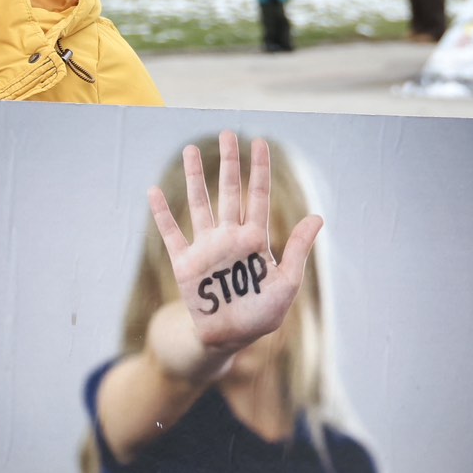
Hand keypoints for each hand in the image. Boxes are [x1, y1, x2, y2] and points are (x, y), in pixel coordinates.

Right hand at [145, 131, 321, 383]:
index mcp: (256, 240)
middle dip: (228, 163)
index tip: (259, 142)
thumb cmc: (260, 316)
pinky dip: (162, 214)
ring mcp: (206, 247)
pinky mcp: (184, 262)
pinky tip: (154, 192)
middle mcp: (229, 237)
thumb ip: (298, 251)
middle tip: (227, 133)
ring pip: (199, 203)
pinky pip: (171, 233)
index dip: (259, 170)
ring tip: (190, 150)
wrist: (226, 339)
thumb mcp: (286, 285)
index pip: (258, 197)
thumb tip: (318, 217)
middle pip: (228, 192)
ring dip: (193, 177)